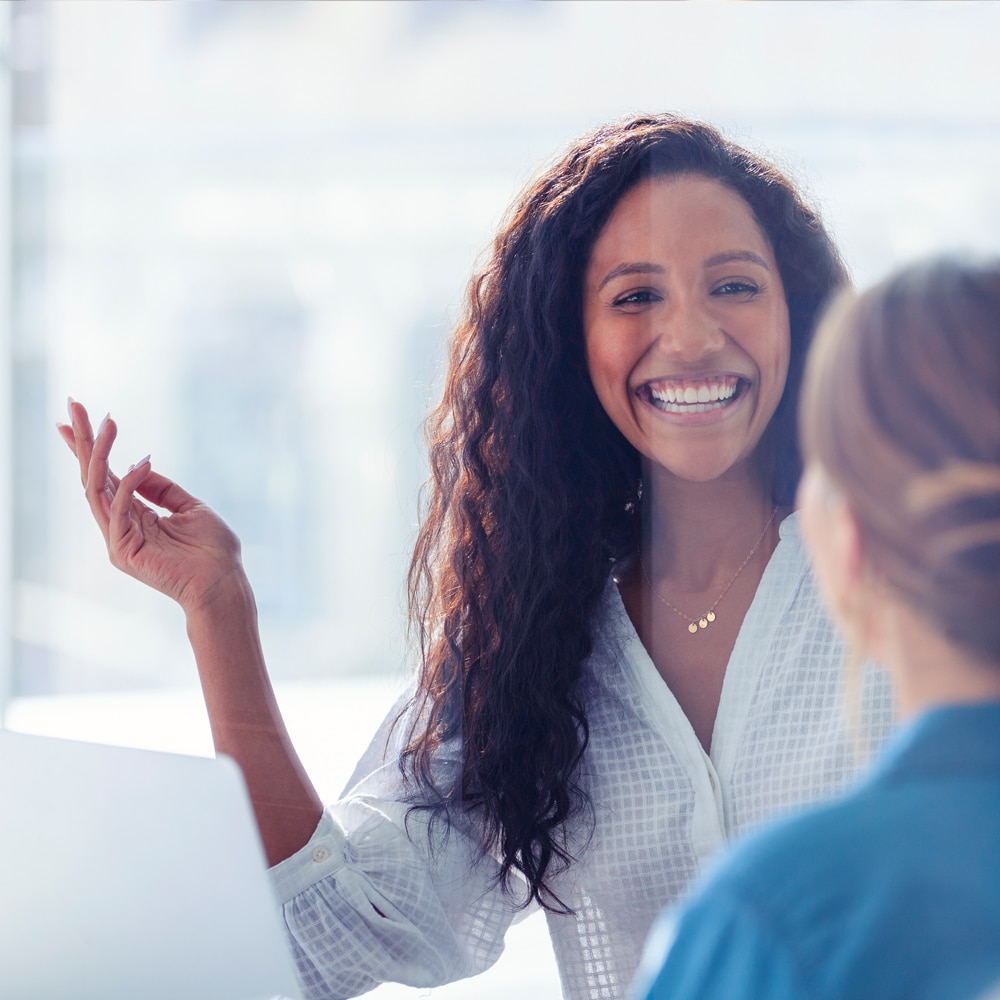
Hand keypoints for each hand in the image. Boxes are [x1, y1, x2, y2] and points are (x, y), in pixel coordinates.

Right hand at [58, 399, 247, 614]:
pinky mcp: (124, 551)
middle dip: (82, 441)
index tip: (78, 415)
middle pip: (92, 476)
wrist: (225, 584)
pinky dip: (129, 484)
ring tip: (105, 424)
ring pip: (96, 489)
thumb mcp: (191, 508)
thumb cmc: (214, 551)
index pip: (106, 476)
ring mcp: (119, 539)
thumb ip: (163, 489)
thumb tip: (139, 463)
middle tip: (74, 405)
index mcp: (135, 515)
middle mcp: (121, 525)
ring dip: (98, 454)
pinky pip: (119, 509)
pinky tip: (142, 462)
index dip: (91, 446)